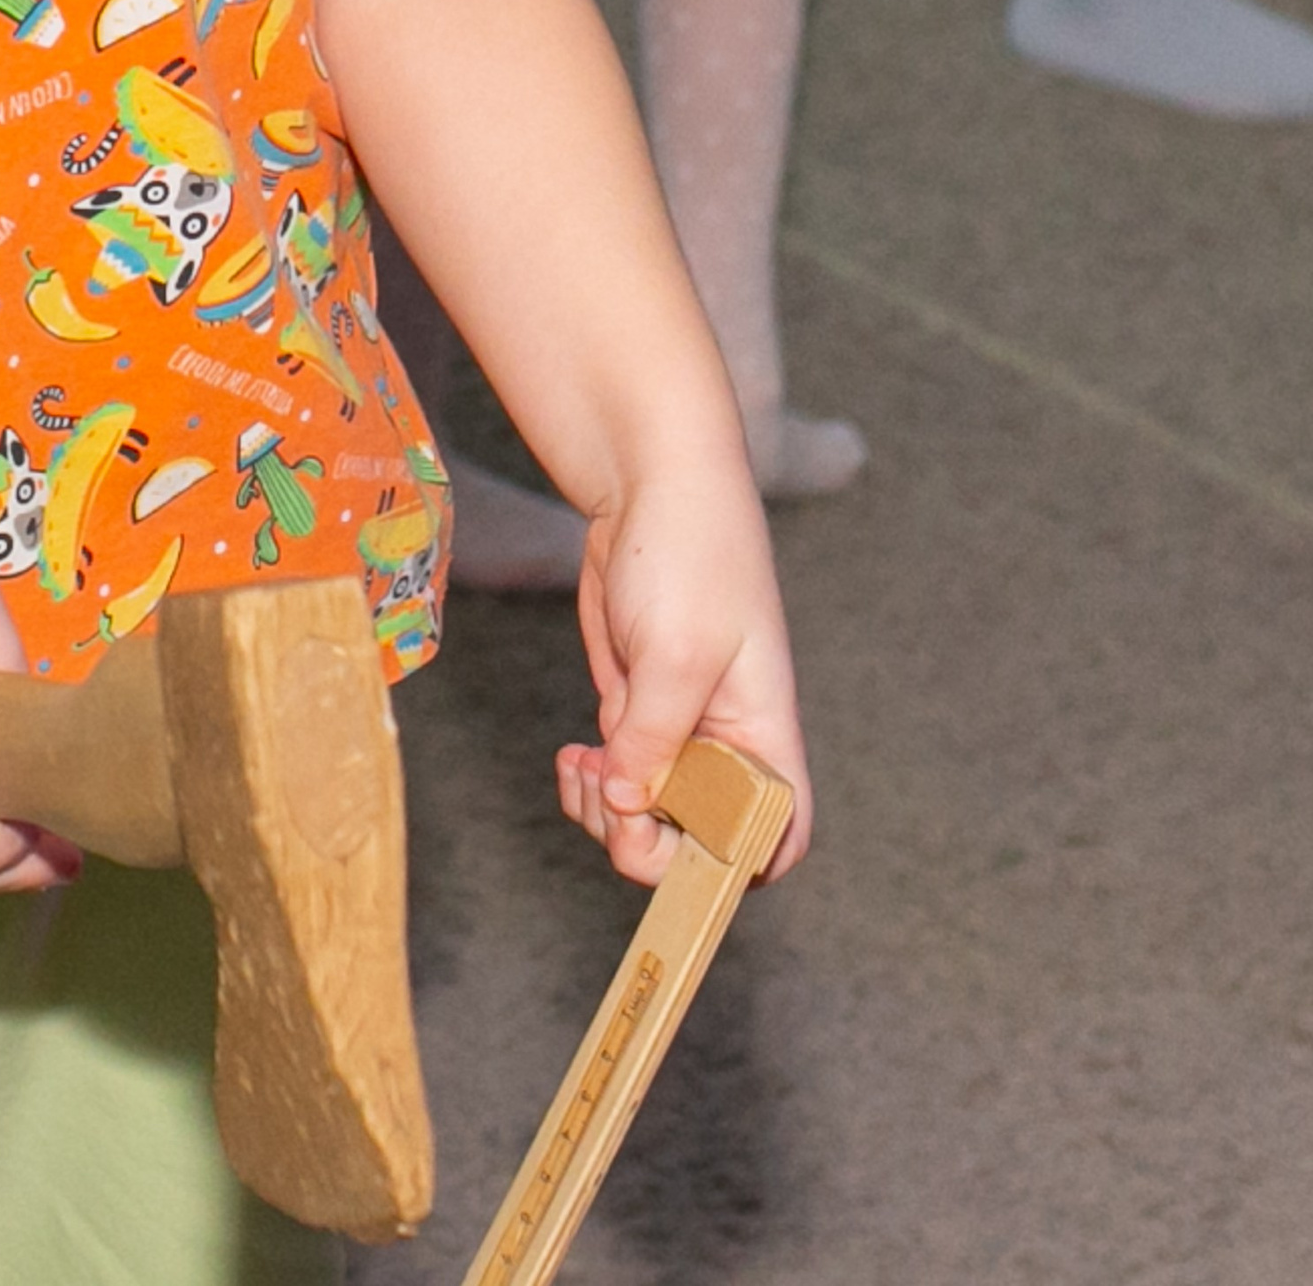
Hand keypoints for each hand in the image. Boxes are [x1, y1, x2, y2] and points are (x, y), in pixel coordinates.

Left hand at [552, 464, 811, 887]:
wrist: (646, 480)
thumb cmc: (689, 554)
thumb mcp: (675, 653)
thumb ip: (654, 738)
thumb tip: (626, 806)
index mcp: (764, 736)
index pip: (775, 835)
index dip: (736, 867)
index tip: (674, 850)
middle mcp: (725, 742)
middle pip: (697, 838)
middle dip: (645, 840)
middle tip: (606, 802)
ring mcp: (676, 725)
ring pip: (647, 811)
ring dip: (607, 813)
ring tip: (579, 772)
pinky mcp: (634, 704)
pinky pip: (616, 773)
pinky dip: (590, 783)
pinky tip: (572, 760)